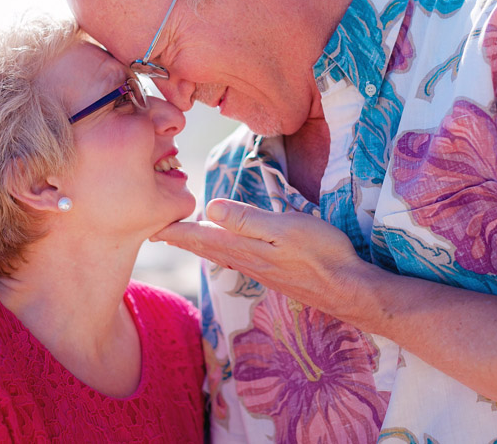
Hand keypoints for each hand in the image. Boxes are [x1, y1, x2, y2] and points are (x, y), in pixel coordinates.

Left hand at [154, 199, 379, 314]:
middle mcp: (245, 260)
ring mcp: (258, 268)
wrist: (346, 289)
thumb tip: (210, 207)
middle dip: (180, 237)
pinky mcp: (272, 271)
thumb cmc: (321, 253)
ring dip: (197, 243)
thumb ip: (248, 219)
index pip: (200, 236)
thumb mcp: (286, 228)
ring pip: (218, 252)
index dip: (175, 230)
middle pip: (204, 246)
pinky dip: (218, 249)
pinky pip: (234, 257)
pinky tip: (223, 249)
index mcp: (244, 247)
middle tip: (155, 231)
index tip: (150, 225)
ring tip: (182, 236)